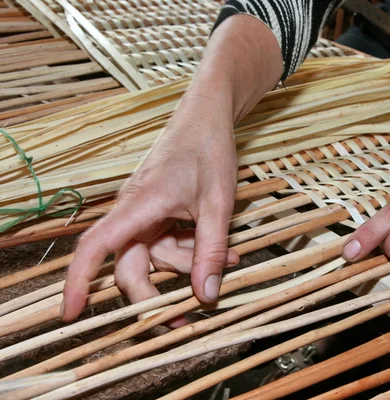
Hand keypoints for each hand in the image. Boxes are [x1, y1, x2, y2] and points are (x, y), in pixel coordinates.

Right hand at [60, 15, 281, 321]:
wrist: (209, 116)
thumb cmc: (208, 150)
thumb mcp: (218, 204)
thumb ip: (211, 250)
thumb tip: (205, 297)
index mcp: (137, 206)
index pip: (95, 248)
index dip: (78, 282)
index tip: (71, 314)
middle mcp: (133, 212)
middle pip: (132, 264)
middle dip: (161, 289)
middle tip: (188, 312)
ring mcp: (145, 212)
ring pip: (157, 255)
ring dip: (189, 263)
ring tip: (228, 257)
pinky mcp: (158, 211)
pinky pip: (168, 241)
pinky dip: (191, 248)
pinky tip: (221, 248)